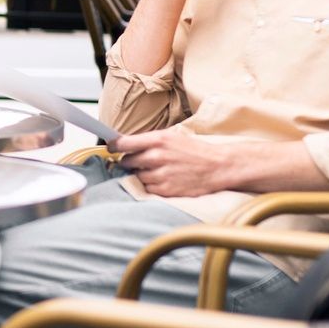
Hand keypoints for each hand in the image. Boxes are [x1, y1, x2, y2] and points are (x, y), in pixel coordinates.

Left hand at [115, 128, 236, 197]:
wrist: (217, 166)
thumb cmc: (195, 151)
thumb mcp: (172, 137)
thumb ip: (149, 141)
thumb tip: (125, 144)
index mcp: (158, 140)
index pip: (124, 143)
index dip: (114, 146)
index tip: (111, 147)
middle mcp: (157, 157)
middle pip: (127, 161)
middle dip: (130, 161)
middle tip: (140, 161)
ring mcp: (160, 175)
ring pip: (136, 176)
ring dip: (142, 174)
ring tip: (158, 170)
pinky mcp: (165, 190)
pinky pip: (147, 188)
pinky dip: (151, 185)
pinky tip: (164, 180)